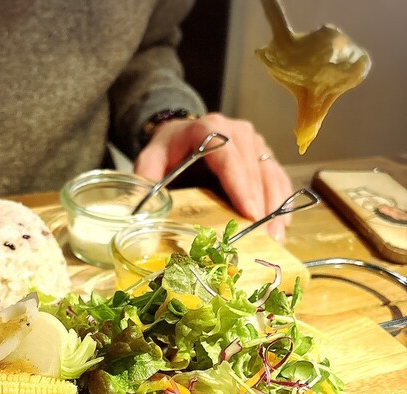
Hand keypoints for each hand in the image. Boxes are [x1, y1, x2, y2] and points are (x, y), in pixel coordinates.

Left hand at [134, 112, 293, 241]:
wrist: (181, 136)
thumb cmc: (168, 150)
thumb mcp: (151, 158)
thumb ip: (145, 177)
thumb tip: (140, 208)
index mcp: (210, 129)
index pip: (230, 156)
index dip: (241, 185)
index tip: (250, 212)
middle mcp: (238, 132)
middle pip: (255, 169)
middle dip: (261, 203)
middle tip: (265, 236)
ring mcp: (255, 144)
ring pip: (272, 175)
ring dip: (276, 208)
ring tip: (275, 238)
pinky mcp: (264, 158)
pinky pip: (278, 181)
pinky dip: (281, 204)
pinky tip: (280, 228)